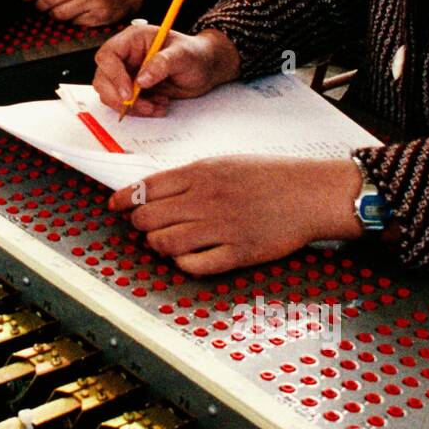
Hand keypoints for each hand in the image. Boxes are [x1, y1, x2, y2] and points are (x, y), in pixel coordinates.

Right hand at [93, 26, 240, 117]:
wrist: (205, 69)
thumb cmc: (196, 54)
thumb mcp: (184, 54)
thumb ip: (163, 63)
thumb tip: (142, 79)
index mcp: (133, 40)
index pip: (108, 56)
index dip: (114, 75)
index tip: (129, 92)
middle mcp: (126, 56)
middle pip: (103, 79)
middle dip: (119, 97)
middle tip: (139, 105)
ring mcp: (126, 74)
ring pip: (110, 95)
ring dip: (131, 106)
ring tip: (155, 106)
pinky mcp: (131, 90)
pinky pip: (123, 105)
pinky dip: (138, 111)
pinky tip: (157, 106)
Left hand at [108, 156, 364, 275]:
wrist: (313, 193)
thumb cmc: (271, 177)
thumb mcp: (226, 163)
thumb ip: (189, 178)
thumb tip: (150, 191)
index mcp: (201, 174)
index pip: (145, 188)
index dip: (124, 199)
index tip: (115, 205)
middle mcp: (206, 200)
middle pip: (147, 218)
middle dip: (140, 225)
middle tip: (146, 227)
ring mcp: (220, 228)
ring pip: (163, 244)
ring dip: (159, 245)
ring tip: (169, 241)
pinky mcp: (235, 253)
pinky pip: (192, 266)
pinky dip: (184, 263)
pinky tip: (190, 256)